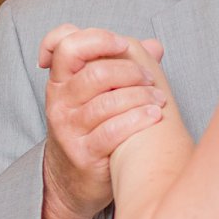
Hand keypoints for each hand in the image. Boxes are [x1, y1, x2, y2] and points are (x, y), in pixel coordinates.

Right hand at [36, 24, 167, 218]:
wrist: (70, 180)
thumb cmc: (88, 129)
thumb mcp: (93, 95)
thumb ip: (120, 66)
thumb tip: (154, 46)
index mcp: (59, 81)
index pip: (64, 45)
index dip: (95, 38)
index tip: (121, 43)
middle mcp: (59, 103)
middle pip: (95, 73)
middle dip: (130, 71)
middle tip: (150, 77)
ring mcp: (69, 130)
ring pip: (107, 103)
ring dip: (140, 96)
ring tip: (159, 99)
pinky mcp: (83, 154)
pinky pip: (112, 132)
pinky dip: (137, 120)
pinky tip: (154, 116)